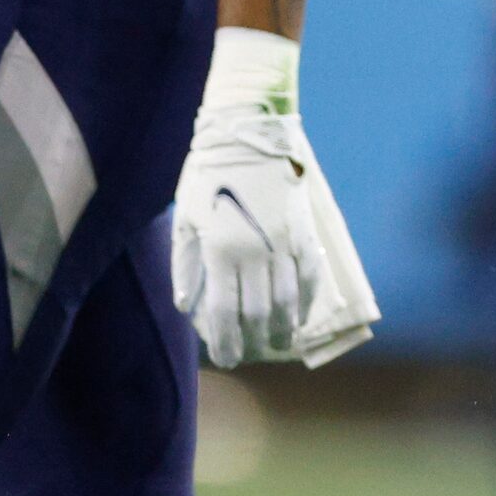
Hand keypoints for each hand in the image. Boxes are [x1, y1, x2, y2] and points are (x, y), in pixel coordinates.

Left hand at [173, 105, 325, 366]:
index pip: (224, 313)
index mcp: (219, 252)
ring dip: (285, 327)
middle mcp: (254, 252)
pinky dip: (308, 298)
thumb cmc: (206, 178)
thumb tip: (188, 307)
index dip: (226, 343)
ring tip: (280, 342)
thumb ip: (186, 266)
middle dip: (254, 341)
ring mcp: (284, 241)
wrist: (247, 136)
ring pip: (289, 299)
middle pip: (259, 314)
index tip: (227, 358)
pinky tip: (302, 313)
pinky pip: (311, 273)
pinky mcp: (304, 229)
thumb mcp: (185, 220)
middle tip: (250, 354)